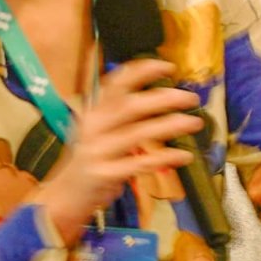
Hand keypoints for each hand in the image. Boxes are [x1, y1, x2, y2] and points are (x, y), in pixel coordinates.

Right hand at [36, 58, 202, 244]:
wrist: (66, 194)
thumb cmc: (93, 157)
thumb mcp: (100, 129)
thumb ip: (122, 113)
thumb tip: (162, 95)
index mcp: (93, 111)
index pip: (115, 84)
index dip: (141, 72)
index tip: (168, 66)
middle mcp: (92, 127)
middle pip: (129, 106)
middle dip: (163, 98)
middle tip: (191, 98)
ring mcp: (97, 151)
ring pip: (137, 133)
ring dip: (170, 125)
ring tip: (194, 122)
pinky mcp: (105, 174)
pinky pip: (139, 163)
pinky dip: (165, 158)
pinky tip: (184, 155)